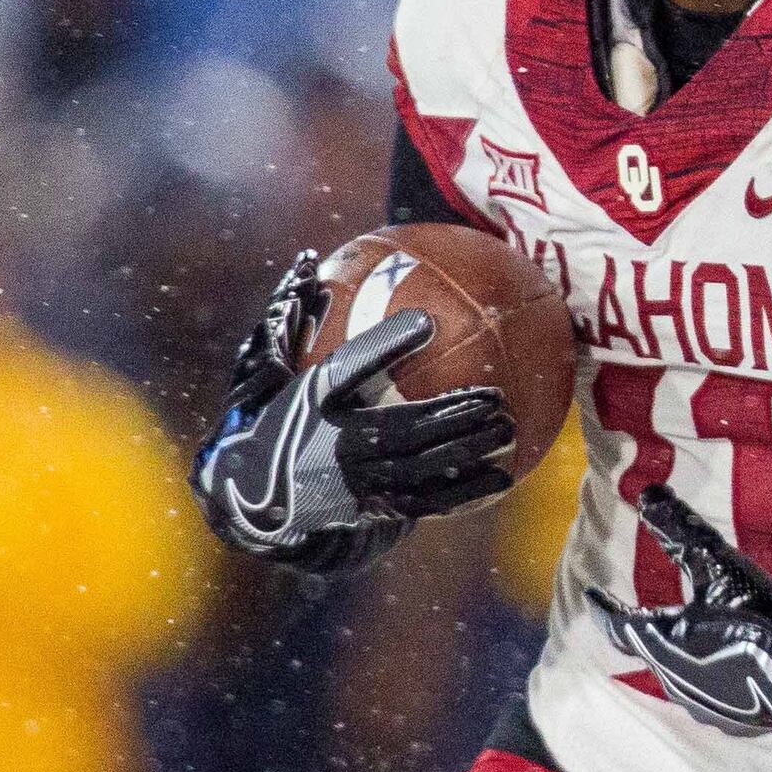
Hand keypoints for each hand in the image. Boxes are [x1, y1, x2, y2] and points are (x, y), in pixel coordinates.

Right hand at [193, 253, 515, 572]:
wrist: (262, 488)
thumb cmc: (289, 418)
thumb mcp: (296, 373)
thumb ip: (319, 327)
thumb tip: (318, 263)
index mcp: (317, 403)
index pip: (351, 366)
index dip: (385, 343)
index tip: (427, 321)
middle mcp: (337, 445)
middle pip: (404, 428)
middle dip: (452, 415)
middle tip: (498, 397)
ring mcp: (358, 482)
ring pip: (420, 468)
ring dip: (467, 450)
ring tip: (508, 431)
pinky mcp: (374, 509)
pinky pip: (426, 502)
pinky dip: (465, 490)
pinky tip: (502, 478)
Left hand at [588, 485, 771, 740]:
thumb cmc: (762, 617)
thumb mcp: (720, 566)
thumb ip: (680, 531)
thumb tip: (648, 493)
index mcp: (661, 642)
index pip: (616, 624)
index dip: (602, 606)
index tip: (593, 594)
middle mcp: (671, 679)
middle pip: (646, 650)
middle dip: (643, 629)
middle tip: (639, 611)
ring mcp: (699, 704)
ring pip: (674, 674)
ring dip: (676, 653)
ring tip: (686, 635)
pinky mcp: (727, 720)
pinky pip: (703, 692)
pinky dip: (705, 673)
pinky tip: (722, 663)